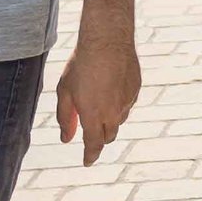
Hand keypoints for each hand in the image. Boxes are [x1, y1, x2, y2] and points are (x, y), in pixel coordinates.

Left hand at [56, 33, 140, 164]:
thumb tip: (66, 138)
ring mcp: (127, 101)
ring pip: (119, 119)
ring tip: (98, 98)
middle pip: (108, 136)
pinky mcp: (136, 89)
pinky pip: (127, 103)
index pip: (93, 146)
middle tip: (90, 127)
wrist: (107, 39)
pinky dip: (119, 102)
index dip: (90, 155)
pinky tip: (110, 85)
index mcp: (94, 117)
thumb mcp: (65, 91)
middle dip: (99, 136)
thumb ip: (65, 117)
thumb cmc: (82, 64)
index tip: (87, 161)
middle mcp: (113, 113)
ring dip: (109, 118)